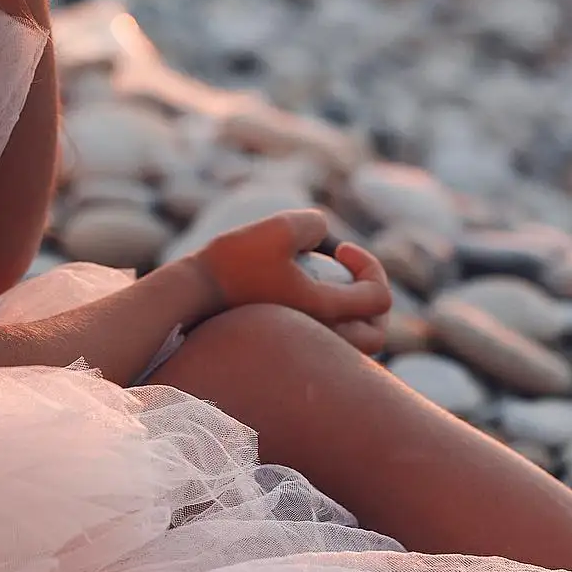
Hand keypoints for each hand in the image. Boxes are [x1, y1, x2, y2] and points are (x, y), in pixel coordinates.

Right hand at [192, 209, 392, 355]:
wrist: (192, 295)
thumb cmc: (232, 263)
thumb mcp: (278, 228)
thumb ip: (315, 223)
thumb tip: (325, 233)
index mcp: (325, 312)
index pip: (379, 299)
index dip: (370, 266)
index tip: (339, 250)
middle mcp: (320, 337)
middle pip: (375, 333)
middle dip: (370, 296)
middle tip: (346, 271)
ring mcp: (301, 348)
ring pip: (350, 343)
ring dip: (350, 310)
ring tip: (326, 280)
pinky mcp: (284, 348)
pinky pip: (323, 343)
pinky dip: (327, 318)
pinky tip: (298, 289)